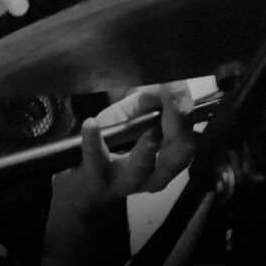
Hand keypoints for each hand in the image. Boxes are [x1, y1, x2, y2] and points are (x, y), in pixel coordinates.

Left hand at [52, 83, 197, 216]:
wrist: (80, 187)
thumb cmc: (112, 147)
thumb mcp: (133, 117)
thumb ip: (152, 98)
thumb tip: (168, 78)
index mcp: (168, 155)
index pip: (185, 132)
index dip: (182, 107)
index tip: (175, 84)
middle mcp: (154, 173)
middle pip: (175, 159)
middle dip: (181, 141)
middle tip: (183, 123)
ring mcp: (125, 179)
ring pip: (141, 168)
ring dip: (147, 151)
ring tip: (151, 135)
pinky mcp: (96, 177)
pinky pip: (96, 160)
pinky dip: (93, 142)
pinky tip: (92, 125)